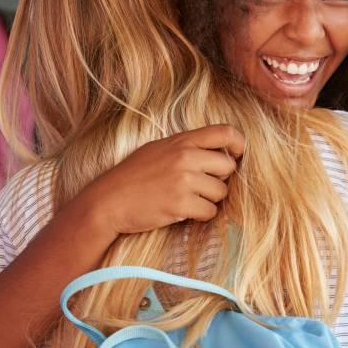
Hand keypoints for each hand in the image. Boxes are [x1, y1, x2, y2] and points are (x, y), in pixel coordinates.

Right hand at [77, 125, 245, 235]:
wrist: (108, 201)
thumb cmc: (133, 177)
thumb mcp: (159, 150)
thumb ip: (187, 148)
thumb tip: (219, 154)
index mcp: (182, 141)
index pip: (225, 132)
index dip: (238, 145)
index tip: (237, 156)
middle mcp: (185, 157)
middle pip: (228, 167)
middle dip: (220, 180)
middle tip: (202, 187)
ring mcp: (184, 180)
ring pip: (221, 192)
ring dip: (209, 200)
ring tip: (188, 200)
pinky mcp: (181, 204)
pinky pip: (210, 212)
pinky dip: (200, 215)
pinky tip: (183, 212)